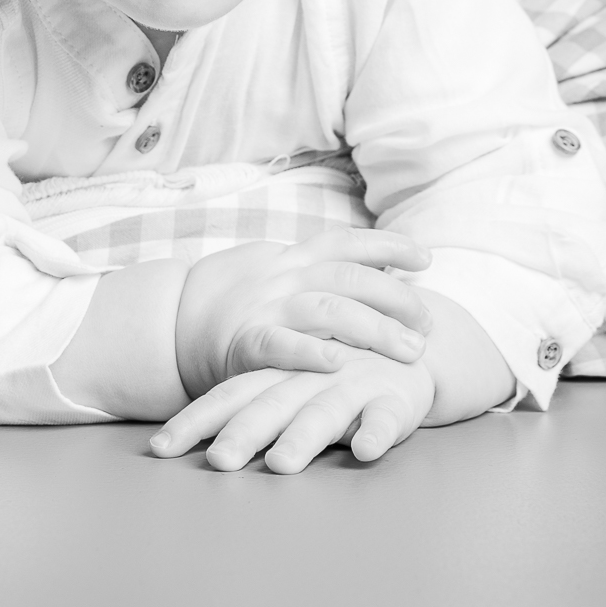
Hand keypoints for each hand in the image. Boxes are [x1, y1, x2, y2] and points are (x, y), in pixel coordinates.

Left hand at [151, 350, 435, 473]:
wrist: (409, 345)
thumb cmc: (336, 374)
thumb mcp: (292, 384)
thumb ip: (253, 407)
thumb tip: (198, 444)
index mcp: (278, 374)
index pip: (229, 395)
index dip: (194, 419)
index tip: (159, 448)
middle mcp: (309, 378)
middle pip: (269, 404)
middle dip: (243, 432)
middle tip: (217, 461)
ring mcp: (352, 386)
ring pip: (324, 412)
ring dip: (303, 437)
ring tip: (281, 464)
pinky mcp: (394, 399)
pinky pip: (385, 417)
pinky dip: (376, 432)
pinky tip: (366, 450)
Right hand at [174, 228, 432, 398]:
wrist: (176, 322)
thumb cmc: (245, 304)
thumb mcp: (282, 276)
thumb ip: (324, 274)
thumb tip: (385, 269)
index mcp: (294, 259)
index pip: (347, 241)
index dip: (388, 245)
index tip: (426, 258)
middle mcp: (284, 278)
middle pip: (349, 278)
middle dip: (396, 298)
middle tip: (428, 326)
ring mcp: (266, 308)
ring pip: (328, 310)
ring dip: (375, 329)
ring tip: (410, 350)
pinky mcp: (246, 345)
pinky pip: (280, 345)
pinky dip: (310, 354)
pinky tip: (339, 364)